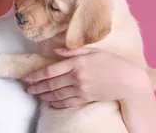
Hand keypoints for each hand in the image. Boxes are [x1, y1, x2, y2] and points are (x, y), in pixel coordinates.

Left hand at [23, 47, 152, 108]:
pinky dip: (56, 103)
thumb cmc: (112, 62)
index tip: (27, 77)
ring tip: (35, 95)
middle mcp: (77, 77)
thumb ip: (73, 50)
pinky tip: (50, 102)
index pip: (51, 70)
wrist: (128, 81)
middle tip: (27, 88)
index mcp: (77, 62)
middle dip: (37, 86)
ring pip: (57, 94)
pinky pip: (67, 102)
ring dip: (44, 95)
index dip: (37, 75)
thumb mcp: (93, 51)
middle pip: (51, 83)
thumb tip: (56, 51)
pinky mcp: (85, 98)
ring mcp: (81, 89)